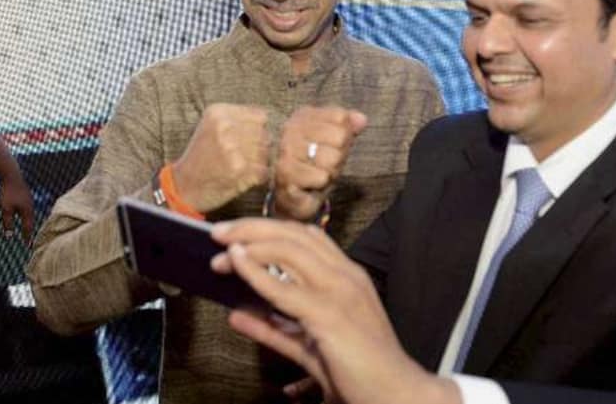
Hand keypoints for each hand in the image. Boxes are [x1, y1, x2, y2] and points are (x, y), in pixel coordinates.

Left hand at [0, 172, 33, 243]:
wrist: (12, 176)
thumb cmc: (8, 193)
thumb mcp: (5, 209)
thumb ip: (8, 223)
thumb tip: (9, 236)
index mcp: (27, 212)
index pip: (27, 228)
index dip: (27, 237)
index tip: (28, 246)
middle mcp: (30, 208)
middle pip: (30, 222)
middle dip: (29, 231)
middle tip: (28, 240)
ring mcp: (29, 202)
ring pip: (29, 216)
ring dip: (28, 224)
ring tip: (27, 230)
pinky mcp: (26, 197)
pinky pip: (27, 210)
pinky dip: (26, 216)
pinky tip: (24, 216)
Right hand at [173, 104, 269, 212]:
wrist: (184, 186)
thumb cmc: (202, 156)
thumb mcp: (212, 126)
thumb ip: (239, 118)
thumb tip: (269, 119)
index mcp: (218, 112)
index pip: (261, 116)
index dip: (257, 131)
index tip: (245, 140)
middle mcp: (225, 127)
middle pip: (265, 135)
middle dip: (259, 148)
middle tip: (242, 158)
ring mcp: (232, 148)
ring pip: (266, 153)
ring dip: (259, 163)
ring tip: (240, 167)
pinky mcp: (238, 169)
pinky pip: (264, 171)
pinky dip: (257, 178)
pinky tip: (241, 178)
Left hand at [210, 219, 460, 403]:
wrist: (395, 392)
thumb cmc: (360, 372)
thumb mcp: (310, 346)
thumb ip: (275, 329)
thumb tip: (238, 315)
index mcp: (348, 277)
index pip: (307, 238)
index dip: (271, 231)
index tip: (239, 237)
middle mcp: (346, 275)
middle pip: (294, 234)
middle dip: (253, 228)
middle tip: (220, 232)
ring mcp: (340, 291)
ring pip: (289, 249)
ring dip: (249, 244)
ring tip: (221, 250)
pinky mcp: (330, 313)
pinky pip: (284, 287)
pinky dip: (256, 272)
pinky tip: (237, 263)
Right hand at [273, 107, 366, 220]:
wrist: (294, 195)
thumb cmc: (317, 164)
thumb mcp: (336, 141)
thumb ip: (349, 126)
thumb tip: (361, 120)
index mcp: (303, 117)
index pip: (340, 117)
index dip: (345, 135)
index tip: (332, 145)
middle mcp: (290, 132)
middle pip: (339, 139)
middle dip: (338, 156)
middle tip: (325, 164)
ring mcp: (285, 154)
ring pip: (331, 159)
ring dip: (330, 173)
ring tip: (317, 175)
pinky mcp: (285, 178)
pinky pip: (320, 178)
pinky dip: (320, 186)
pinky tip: (309, 186)